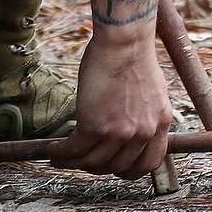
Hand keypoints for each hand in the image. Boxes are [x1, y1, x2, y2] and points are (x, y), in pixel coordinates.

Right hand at [52, 31, 172, 178]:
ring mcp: (119, 132)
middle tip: (84, 159)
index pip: (147, 164)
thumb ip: (144, 113)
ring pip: (93, 162)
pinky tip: (53, 150)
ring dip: (74, 163)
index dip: (128, 170)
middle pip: (117, 167)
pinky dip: (61, 154)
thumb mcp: (151, 91)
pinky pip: (74, 150)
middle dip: (98, 166)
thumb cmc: (133, 56)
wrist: (124, 42)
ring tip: (63, 158)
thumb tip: (130, 124)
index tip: (114, 166)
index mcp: (159, 125)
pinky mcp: (94, 126)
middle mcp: (142, 133)